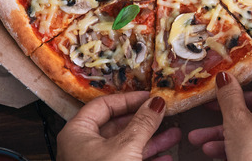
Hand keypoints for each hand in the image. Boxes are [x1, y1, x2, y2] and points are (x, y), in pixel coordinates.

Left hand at [57, 92, 179, 160]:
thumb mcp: (126, 148)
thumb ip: (143, 123)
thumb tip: (155, 103)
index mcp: (78, 134)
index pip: (104, 105)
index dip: (129, 99)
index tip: (150, 97)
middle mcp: (84, 148)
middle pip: (117, 126)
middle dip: (145, 121)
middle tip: (164, 114)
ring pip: (127, 146)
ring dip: (152, 140)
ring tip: (173, 134)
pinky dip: (148, 159)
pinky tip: (166, 158)